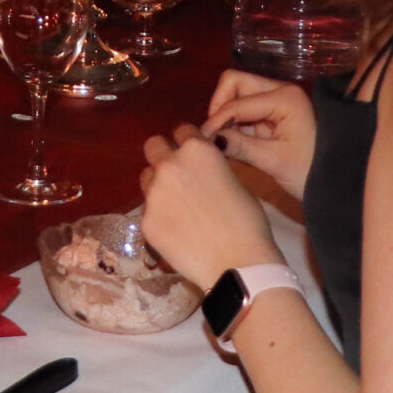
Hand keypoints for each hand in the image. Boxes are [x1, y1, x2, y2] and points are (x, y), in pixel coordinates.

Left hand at [138, 124, 276, 293]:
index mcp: (197, 150)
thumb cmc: (247, 222)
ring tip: (178, 208)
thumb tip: (200, 169)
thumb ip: (210, 167)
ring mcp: (153, 193)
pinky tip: (177, 231)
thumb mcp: (234, 180)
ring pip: (146, 179)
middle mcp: (169, 165)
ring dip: (158, 186)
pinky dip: (160, 216)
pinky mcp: (145, 221)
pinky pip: (148, 210)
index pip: (182, 130)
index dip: (188, 142)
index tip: (192, 155)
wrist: (237, 262)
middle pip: (153, 146)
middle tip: (177, 175)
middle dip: (164, 156)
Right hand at [200, 70, 315, 199]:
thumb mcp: (272, 161)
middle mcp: (281, 90)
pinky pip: (245, 109)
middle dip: (220, 106)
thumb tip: (206, 139)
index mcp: (285, 98)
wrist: (335, 185)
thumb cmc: (309, 173)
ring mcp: (277, 99)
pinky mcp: (273, 113)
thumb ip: (239, 146)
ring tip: (220, 141)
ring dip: (225, 114)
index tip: (200, 141)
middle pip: (236, 83)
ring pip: (238, 94)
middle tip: (212, 135)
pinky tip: (229, 141)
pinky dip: (233, 122)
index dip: (216, 120)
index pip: (238, 102)